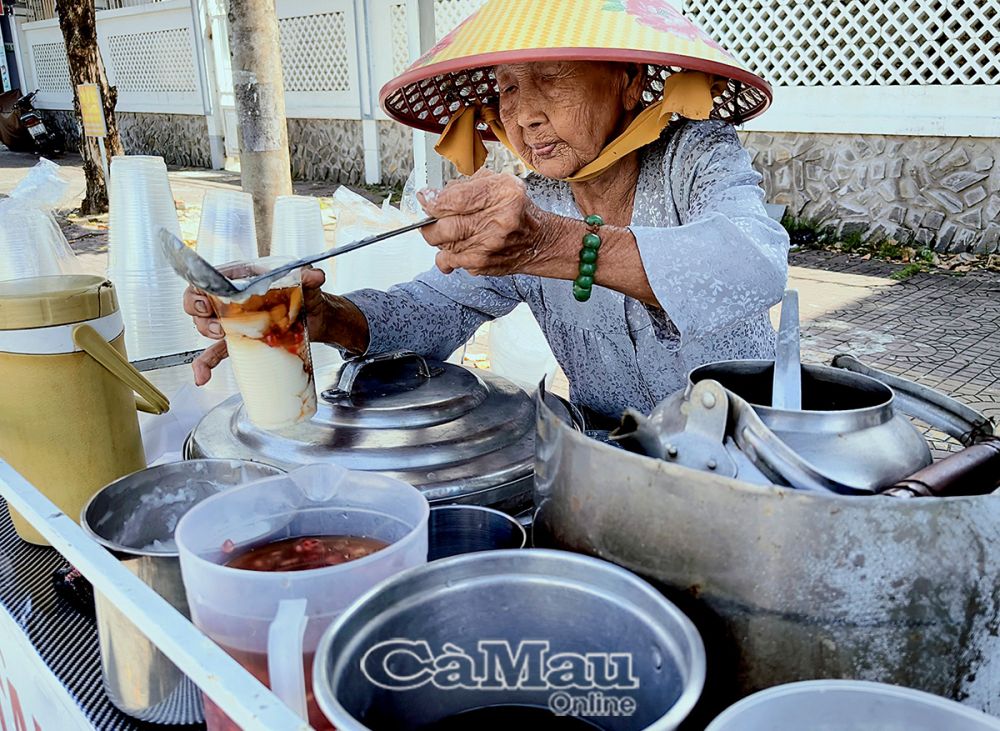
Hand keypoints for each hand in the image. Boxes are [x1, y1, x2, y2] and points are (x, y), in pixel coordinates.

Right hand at [183, 268, 329, 385]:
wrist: (318, 319)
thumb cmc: (307, 296)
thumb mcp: (307, 284)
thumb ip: (309, 277)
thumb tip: (314, 275)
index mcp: (244, 279)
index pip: (211, 278)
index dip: (200, 289)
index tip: (206, 301)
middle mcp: (234, 299)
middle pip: (199, 301)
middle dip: (199, 313)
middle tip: (218, 322)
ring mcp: (235, 320)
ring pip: (205, 324)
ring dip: (206, 331)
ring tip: (223, 336)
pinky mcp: (240, 341)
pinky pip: (215, 352)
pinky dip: (205, 365)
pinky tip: (202, 377)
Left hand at [417, 169, 553, 275]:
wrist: (538, 241)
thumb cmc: (516, 210)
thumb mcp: (498, 183)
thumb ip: (464, 186)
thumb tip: (432, 195)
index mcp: (503, 194)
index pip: (455, 199)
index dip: (433, 199)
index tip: (425, 197)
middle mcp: (498, 221)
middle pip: (444, 226)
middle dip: (430, 221)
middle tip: (431, 215)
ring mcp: (489, 246)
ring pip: (442, 244)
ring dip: (440, 237)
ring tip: (451, 229)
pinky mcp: (481, 264)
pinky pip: (448, 260)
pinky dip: (446, 253)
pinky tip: (457, 244)